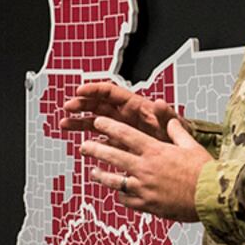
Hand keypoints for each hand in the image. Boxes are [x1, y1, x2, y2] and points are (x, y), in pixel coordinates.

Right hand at [61, 80, 179, 141]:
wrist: (181, 155)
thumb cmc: (179, 134)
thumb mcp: (174, 123)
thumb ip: (166, 114)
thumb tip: (160, 103)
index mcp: (135, 105)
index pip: (110, 92)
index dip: (94, 89)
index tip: (79, 90)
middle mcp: (125, 114)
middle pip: (98, 104)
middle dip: (81, 104)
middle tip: (67, 108)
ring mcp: (121, 128)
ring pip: (95, 121)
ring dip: (79, 122)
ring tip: (63, 124)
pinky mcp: (120, 143)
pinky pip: (101, 140)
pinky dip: (91, 141)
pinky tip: (81, 145)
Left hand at [79, 115, 210, 221]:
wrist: (213, 198)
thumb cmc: (205, 171)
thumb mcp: (190, 145)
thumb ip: (174, 130)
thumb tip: (167, 116)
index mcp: (155, 151)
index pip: (125, 135)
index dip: (108, 127)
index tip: (97, 123)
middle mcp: (145, 169)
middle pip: (112, 156)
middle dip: (94, 150)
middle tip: (83, 147)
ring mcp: (144, 188)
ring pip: (113, 181)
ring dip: (100, 175)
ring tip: (92, 172)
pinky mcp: (147, 205)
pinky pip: (126, 200)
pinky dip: (121, 195)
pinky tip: (118, 193)